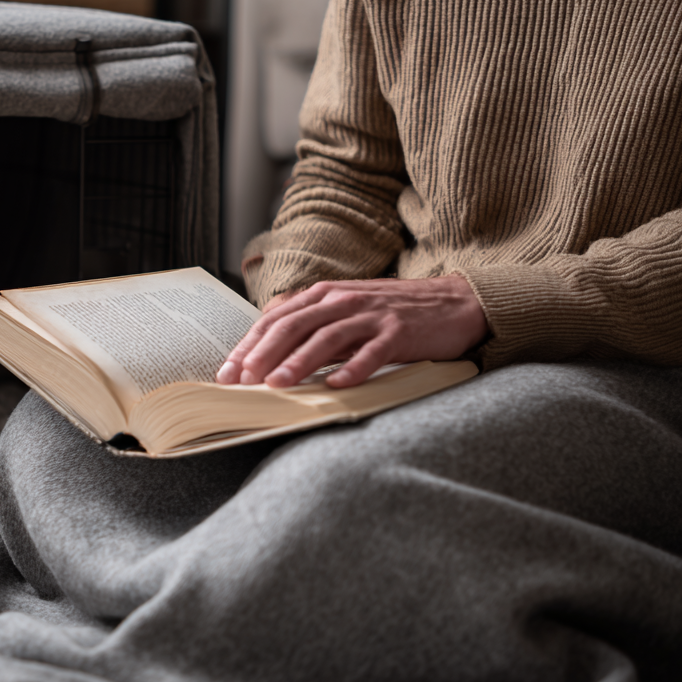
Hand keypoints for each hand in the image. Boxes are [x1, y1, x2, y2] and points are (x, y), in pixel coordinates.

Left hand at [215, 276, 487, 387]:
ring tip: (276, 385)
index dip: (248, 345)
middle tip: (242, 381)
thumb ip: (310, 326)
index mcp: (323, 294)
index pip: (276, 319)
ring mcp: (371, 314)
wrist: (454, 302)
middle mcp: (342, 300)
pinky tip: (337, 387)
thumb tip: (268, 352)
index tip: (227, 372)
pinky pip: (372, 352)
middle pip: (293, 326)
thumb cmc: (391, 313)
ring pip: (326, 337)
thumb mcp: (344, 311)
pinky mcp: (399, 331)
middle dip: (263, 354)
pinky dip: (354, 369)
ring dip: (298, 362)